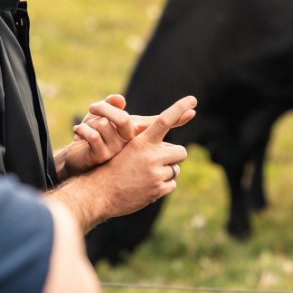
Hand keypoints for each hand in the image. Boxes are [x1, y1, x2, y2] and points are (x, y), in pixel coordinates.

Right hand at [51, 95, 196, 231]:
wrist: (99, 193)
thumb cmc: (112, 167)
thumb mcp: (126, 148)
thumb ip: (146, 143)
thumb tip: (168, 145)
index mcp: (142, 142)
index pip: (164, 121)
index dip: (179, 108)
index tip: (193, 100)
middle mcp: (151, 156)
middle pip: (180, 151)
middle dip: (173, 156)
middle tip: (160, 159)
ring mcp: (155, 174)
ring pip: (175, 170)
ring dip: (166, 172)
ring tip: (146, 174)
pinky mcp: (157, 190)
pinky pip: (171, 185)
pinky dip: (162, 186)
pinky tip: (146, 186)